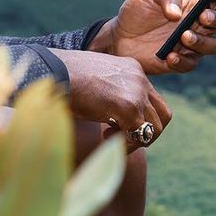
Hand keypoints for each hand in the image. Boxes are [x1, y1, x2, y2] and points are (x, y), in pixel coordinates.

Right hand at [49, 49, 171, 149]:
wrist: (52, 72)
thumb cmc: (65, 79)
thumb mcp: (96, 85)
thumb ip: (112, 96)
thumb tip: (116, 118)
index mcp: (133, 70)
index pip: (152, 101)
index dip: (139, 119)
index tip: (114, 126)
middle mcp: (140, 78)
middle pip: (162, 114)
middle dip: (145, 133)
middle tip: (120, 136)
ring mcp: (137, 91)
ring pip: (155, 128)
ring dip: (137, 140)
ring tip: (110, 137)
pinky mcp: (129, 106)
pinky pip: (139, 136)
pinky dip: (126, 145)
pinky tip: (105, 137)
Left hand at [89, 0, 215, 73]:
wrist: (118, 35)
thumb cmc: (137, 10)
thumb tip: (177, 13)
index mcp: (197, 5)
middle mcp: (199, 25)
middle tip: (203, 17)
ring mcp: (190, 45)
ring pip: (213, 46)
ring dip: (202, 42)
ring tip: (184, 36)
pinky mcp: (179, 62)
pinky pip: (191, 65)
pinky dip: (182, 61)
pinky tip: (169, 55)